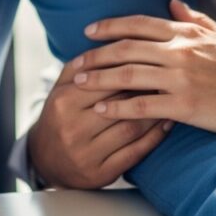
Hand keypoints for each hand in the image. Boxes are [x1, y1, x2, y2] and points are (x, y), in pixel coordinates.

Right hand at [28, 63, 172, 189]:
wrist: (44, 160)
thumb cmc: (59, 117)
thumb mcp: (60, 89)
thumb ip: (79, 66)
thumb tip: (105, 41)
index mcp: (63, 102)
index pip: (105, 80)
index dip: (132, 69)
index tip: (153, 59)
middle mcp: (73, 128)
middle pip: (120, 103)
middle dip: (147, 89)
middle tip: (169, 77)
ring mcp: (87, 154)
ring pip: (131, 128)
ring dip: (155, 112)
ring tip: (170, 98)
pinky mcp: (101, 174)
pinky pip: (135, 153)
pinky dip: (154, 137)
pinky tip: (165, 124)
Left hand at [72, 0, 215, 151]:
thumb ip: (193, 19)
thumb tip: (172, 3)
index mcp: (185, 33)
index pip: (138, 24)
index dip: (110, 26)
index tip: (89, 31)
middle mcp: (179, 52)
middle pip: (125, 48)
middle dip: (95, 55)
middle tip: (75, 61)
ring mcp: (181, 78)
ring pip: (128, 75)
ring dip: (99, 79)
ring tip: (79, 84)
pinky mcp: (184, 106)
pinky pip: (142, 106)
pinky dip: (118, 107)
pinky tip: (102, 109)